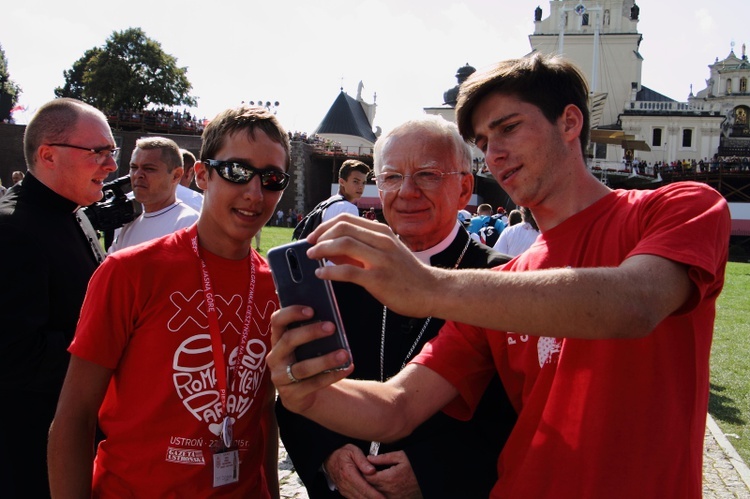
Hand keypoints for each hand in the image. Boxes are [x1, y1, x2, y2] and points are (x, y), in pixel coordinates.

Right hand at [267, 305, 352, 413]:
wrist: (303, 392)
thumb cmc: (307, 359)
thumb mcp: (306, 346)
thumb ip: (312, 333)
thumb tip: (332, 321)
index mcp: (277, 339)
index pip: (277, 321)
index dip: (291, 313)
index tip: (311, 310)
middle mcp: (275, 357)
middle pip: (289, 340)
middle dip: (311, 332)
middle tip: (332, 327)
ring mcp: (280, 377)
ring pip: (302, 367)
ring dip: (325, 360)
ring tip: (344, 354)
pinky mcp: (291, 395)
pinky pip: (313, 384)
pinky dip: (332, 376)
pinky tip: (347, 368)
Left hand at [306, 214, 437, 317]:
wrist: (432, 291)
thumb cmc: (408, 274)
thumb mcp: (387, 253)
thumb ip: (362, 250)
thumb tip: (332, 252)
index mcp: (382, 232)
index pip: (346, 220)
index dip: (325, 226)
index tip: (314, 236)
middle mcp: (381, 241)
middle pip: (342, 228)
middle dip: (320, 236)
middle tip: (309, 246)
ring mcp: (381, 259)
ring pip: (343, 245)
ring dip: (321, 250)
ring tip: (312, 257)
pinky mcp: (378, 278)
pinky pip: (347, 271)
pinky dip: (329, 271)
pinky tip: (321, 274)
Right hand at [324, 444, 384, 498]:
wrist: (330, 458)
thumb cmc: (343, 453)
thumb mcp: (354, 451)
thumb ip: (363, 461)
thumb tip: (372, 471)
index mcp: (349, 473)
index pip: (364, 488)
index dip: (375, 495)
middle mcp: (345, 484)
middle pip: (361, 497)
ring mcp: (344, 489)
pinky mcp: (344, 492)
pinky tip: (371, 498)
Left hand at [364, 451, 422, 498]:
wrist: (428, 479)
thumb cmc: (415, 466)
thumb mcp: (400, 457)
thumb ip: (383, 458)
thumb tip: (369, 458)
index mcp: (389, 478)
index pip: (368, 477)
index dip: (362, 472)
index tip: (360, 468)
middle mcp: (389, 491)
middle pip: (370, 487)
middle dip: (365, 480)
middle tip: (362, 473)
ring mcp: (392, 498)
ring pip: (375, 494)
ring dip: (371, 488)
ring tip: (370, 481)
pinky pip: (382, 498)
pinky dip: (379, 494)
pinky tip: (379, 488)